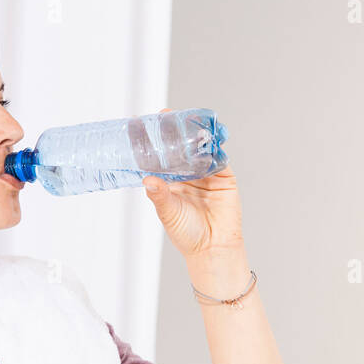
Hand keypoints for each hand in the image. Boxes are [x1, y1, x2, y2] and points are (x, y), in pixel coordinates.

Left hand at [141, 108, 243, 260]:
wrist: (213, 248)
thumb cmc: (187, 234)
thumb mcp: (168, 213)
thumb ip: (159, 195)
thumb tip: (148, 180)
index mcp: (170, 181)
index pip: (158, 157)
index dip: (150, 141)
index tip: (138, 124)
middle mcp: (187, 174)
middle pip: (179, 147)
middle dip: (173, 131)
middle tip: (164, 114)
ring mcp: (206, 174)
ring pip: (199, 148)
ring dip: (194, 134)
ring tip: (185, 121)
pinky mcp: (224, 177)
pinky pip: (218, 157)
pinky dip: (214, 146)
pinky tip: (207, 137)